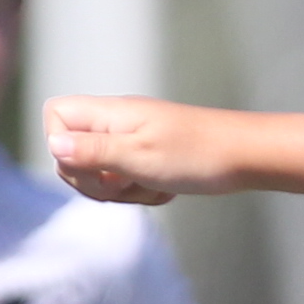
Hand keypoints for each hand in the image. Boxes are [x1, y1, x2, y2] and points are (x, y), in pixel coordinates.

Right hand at [44, 98, 234, 206]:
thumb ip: (93, 153)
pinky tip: (167, 190)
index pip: (55, 117)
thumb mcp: (139, 157)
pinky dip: (143, 190)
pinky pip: (128, 180)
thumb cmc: (198, 155)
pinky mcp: (149, 157)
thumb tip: (54, 145)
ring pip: (102, 173)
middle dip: (97, 181)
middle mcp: (115, 123)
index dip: (62, 148)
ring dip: (124, 190)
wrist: (249, 157)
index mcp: (107, 113)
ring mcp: (132, 140)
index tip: (97, 169)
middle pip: (73, 154)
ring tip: (155, 186)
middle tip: (128, 183)